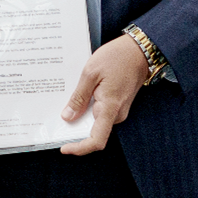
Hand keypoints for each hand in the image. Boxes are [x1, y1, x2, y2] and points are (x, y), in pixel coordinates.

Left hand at [59, 33, 149, 155]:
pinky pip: (101, 112)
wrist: (139, 50)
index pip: (96, 140)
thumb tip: (68, 117)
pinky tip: (80, 96)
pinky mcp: (119, 104)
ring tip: (67, 102)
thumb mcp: (90, 73)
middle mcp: (117, 114)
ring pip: (96, 121)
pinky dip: (88, 108)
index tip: (64, 148)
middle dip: (76, 128)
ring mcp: (119, 110)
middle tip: (57, 119)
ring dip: (81, 116)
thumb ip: (79, 98)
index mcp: (110, 108)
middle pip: (94, 131)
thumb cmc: (116, 57)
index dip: (79, 148)